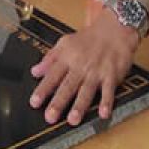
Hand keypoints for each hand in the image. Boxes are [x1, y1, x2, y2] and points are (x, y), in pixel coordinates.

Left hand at [29, 8, 139, 125]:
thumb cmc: (87, 39)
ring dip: (80, 105)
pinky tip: (104, 114)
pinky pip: (109, 90)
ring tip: (73, 120)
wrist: (114, 29)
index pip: (52, 75)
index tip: (34, 102)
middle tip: (50, 117)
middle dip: (59, 102)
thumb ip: (49, 58)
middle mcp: (80, 66)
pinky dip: (107, 102)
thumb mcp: (65, 43)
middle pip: (68, 86)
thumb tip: (34, 72)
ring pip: (87, 90)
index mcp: (67, 58)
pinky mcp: (112, 75)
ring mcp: (96, 71)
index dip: (43, 89)